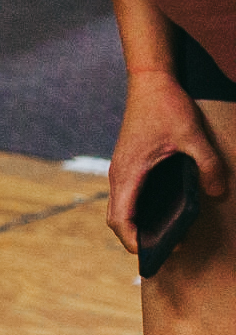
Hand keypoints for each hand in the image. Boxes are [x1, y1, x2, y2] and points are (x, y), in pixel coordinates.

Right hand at [107, 71, 230, 252]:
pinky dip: (141, 210)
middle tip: (171, 247)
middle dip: (139, 239)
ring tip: (172, 232)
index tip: (153, 252)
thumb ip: (208, 166)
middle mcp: (119, 176)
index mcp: (128, 174)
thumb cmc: (167, 107)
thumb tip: (216, 194)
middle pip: (118, 219)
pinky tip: (166, 208)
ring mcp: (122, 171)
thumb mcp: (194, 136)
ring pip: (122, 208)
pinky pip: (129, 196)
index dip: (133, 241)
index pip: (120, 220)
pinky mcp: (129, 165)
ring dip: (139, 224)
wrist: (150, 82)